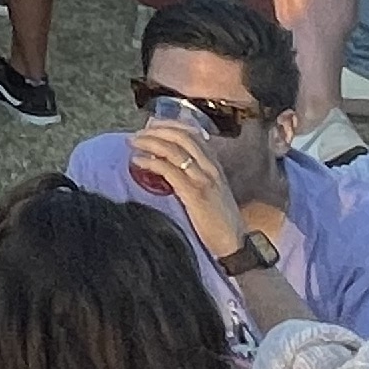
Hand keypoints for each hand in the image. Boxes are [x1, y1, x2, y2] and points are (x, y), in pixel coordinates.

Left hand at [125, 118, 248, 256]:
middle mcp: (211, 168)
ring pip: (174, 150)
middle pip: (181, 136)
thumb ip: (195, 174)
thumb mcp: (211, 191)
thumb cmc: (219, 220)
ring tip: (133, 144)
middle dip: (156, 131)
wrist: (235, 244)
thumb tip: (167, 161)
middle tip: (137, 135)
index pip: (192, 133)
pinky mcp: (195, 195)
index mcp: (214, 165)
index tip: (150, 126)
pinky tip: (138, 162)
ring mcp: (204, 180)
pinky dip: (151, 162)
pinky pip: (169, 171)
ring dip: (149, 142)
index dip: (169, 125)